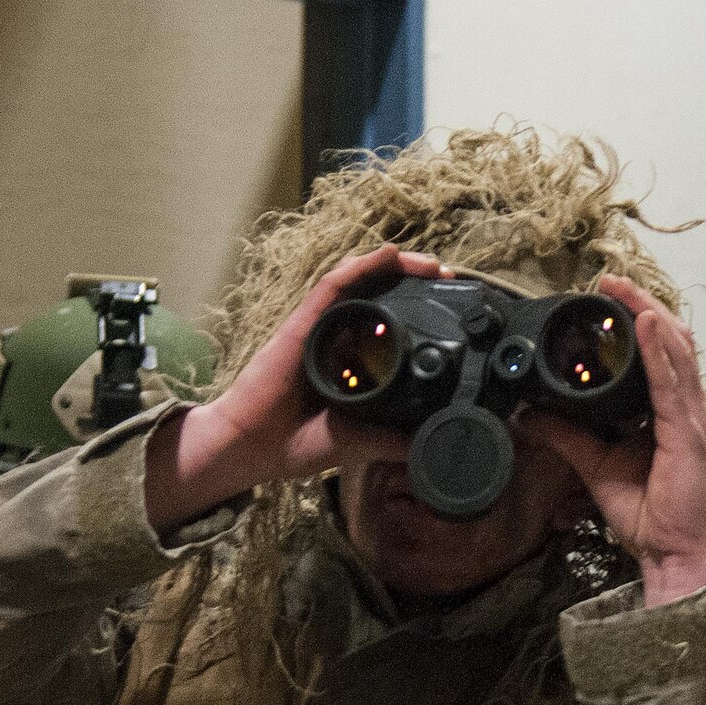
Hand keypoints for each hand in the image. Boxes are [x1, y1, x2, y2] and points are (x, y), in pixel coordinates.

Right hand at [144, 245, 449, 530]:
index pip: (388, 323)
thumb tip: (431, 439)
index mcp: (352, 361)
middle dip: (413, 280)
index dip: (419, 310)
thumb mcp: (359, 442)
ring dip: (395, 267)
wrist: (252, 449)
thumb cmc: (296, 443)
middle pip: (377, 294)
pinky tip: (388, 256)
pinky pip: (333, 288)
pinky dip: (361, 268)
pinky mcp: (301, 325)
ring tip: (428, 263)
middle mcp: (337, 337)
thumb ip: (392, 439)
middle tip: (447, 276)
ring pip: (360, 282)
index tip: (452, 308)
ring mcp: (319, 328)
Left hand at [529, 274, 705, 607]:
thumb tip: (532, 414)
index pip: (658, 355)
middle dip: (642, 306)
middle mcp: (684, 411)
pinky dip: (659, 352)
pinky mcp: (689, 434)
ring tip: (625, 290)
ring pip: (675, 352)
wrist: (672, 553)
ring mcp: (690, 420)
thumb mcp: (595, 466)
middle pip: (670, 342)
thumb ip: (567, 436)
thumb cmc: (652, 518)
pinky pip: (672, 384)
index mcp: (667, 415)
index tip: (607, 297)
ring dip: (650, 315)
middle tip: (610, 281)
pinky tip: (646, 326)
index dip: (637, 321)